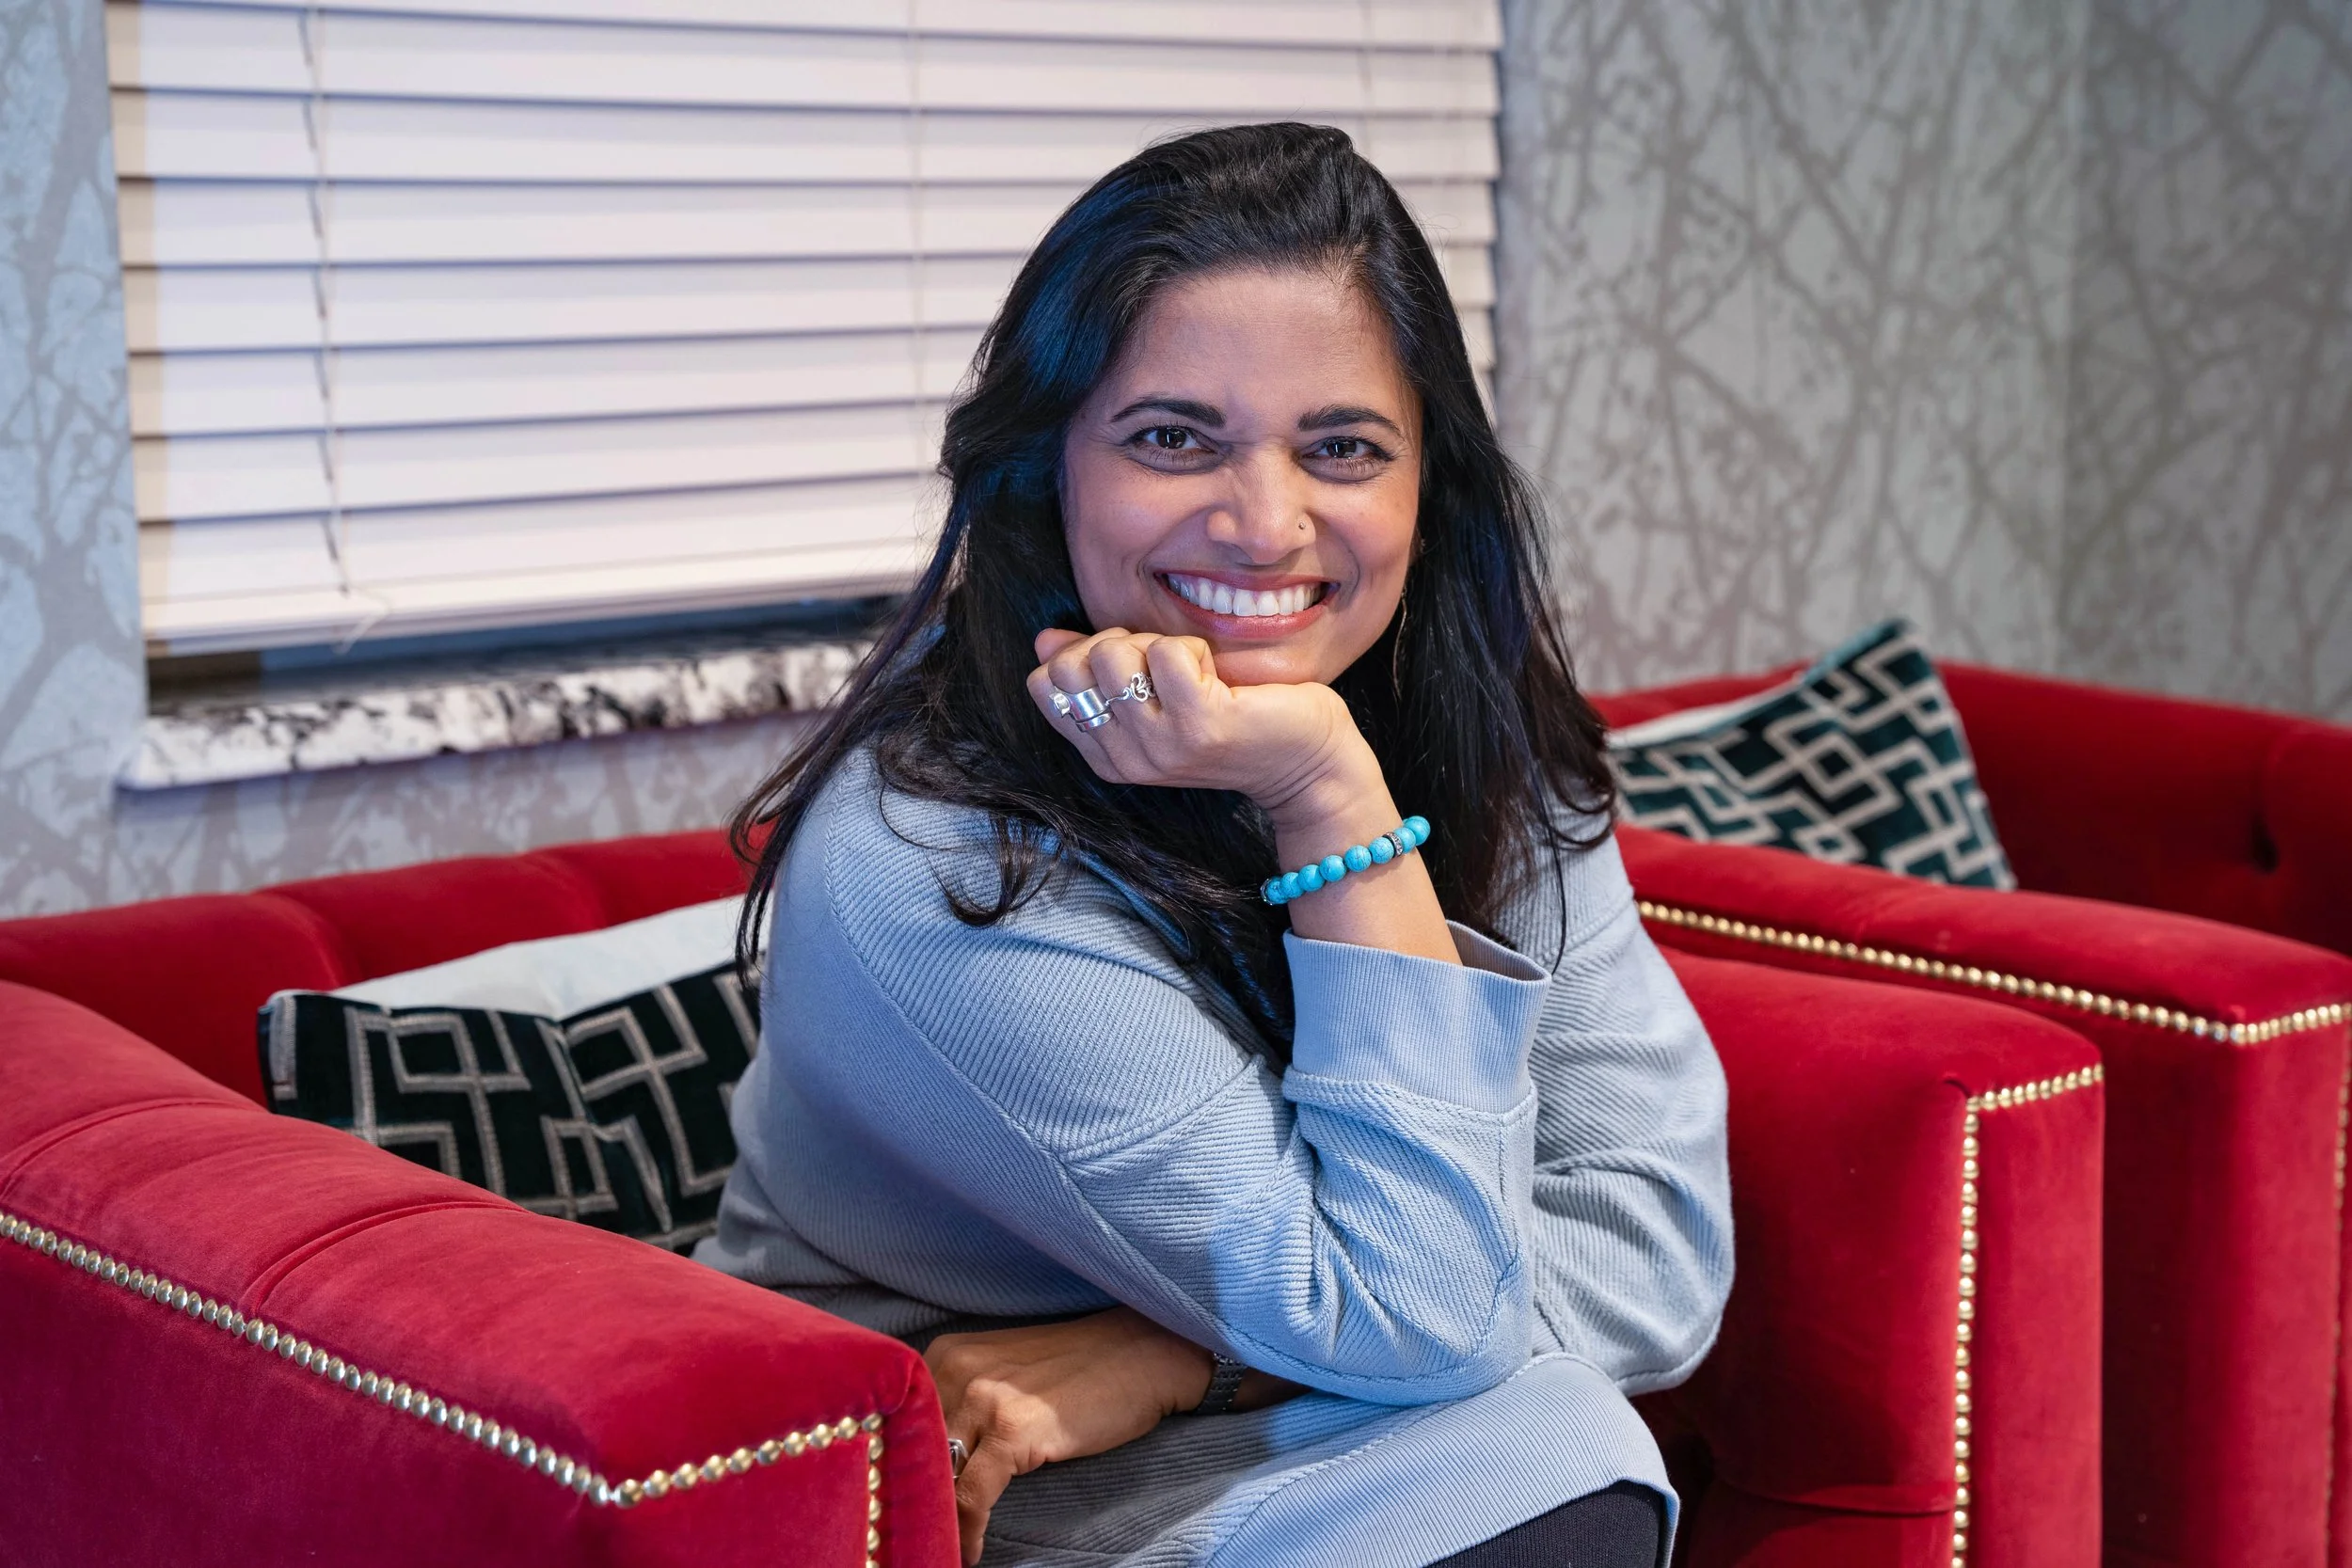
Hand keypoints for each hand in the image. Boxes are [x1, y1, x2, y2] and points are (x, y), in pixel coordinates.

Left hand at [925, 1308, 1214, 1566]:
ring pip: (936, 1478)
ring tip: (937, 1550)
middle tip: (908, 1536)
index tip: (895, 1507)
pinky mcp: (1012, 1430)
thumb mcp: (1006, 1373)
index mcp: (946, 1355)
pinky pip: (971, 1497)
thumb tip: (932, 1462)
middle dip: (909, 1498)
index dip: (897, 1470)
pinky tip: (971, 1552)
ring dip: (935, 1521)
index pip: (900, 1423)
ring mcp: (983, 1399)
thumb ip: (964, 1403)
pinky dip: (967, 1532)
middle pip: (911, 1452)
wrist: (1144, 1352)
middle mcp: (955, 1370)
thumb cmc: (1081, 1369)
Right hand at [1027, 625, 1458, 963]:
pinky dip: (1193, 648)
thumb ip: (1097, 672)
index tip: (1133, 668)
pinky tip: (1218, 676)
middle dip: (1118, 644)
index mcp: (1106, 756)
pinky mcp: (1200, 724)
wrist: (1307, 766)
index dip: (1083, 655)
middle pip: (1074, 665)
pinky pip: (1168, 652)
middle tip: (1168, 668)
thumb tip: (1044, 640)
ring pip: (1114, 654)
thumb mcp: (1156, 701)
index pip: (1045, 685)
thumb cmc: (1234, 720)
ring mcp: (1161, 746)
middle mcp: (1125, 758)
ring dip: (1156, 644)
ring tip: (1193, 673)